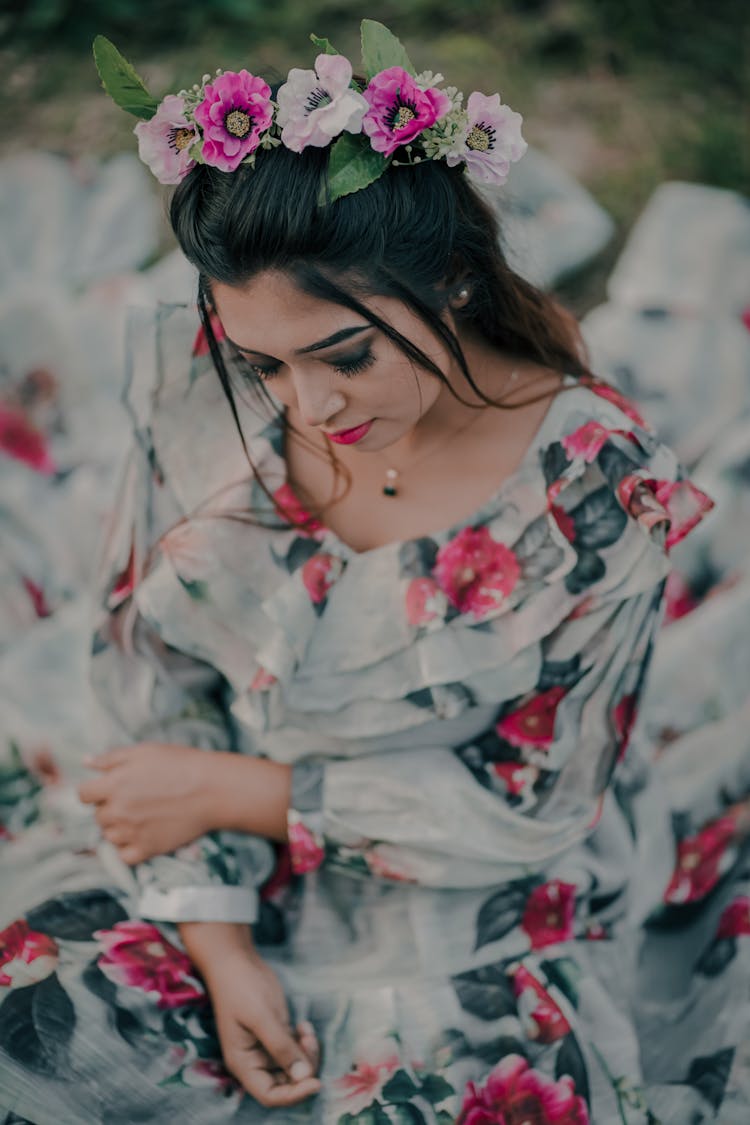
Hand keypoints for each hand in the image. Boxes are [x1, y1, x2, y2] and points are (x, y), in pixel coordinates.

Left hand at [77, 742, 213, 864]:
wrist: (212, 789)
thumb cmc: (180, 764)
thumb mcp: (143, 752)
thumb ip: (110, 758)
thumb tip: (85, 762)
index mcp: (113, 785)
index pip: (82, 795)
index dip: (94, 791)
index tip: (110, 788)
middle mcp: (118, 811)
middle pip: (98, 816)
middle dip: (111, 808)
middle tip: (136, 799)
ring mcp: (132, 833)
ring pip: (109, 836)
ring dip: (119, 828)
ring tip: (142, 815)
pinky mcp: (148, 849)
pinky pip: (124, 856)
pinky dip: (129, 848)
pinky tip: (143, 834)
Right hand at [203, 945, 320, 1107]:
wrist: (236, 961)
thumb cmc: (241, 988)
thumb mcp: (262, 1017)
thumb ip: (281, 1047)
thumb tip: (304, 1076)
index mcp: (244, 1064)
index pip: (271, 1095)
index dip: (294, 1094)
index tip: (316, 1081)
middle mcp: (255, 1061)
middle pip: (286, 1083)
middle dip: (304, 1068)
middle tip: (310, 1041)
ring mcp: (267, 1048)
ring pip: (295, 1066)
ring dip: (307, 1053)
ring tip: (307, 1030)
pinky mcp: (277, 1034)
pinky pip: (296, 1049)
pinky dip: (305, 1042)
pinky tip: (304, 1025)